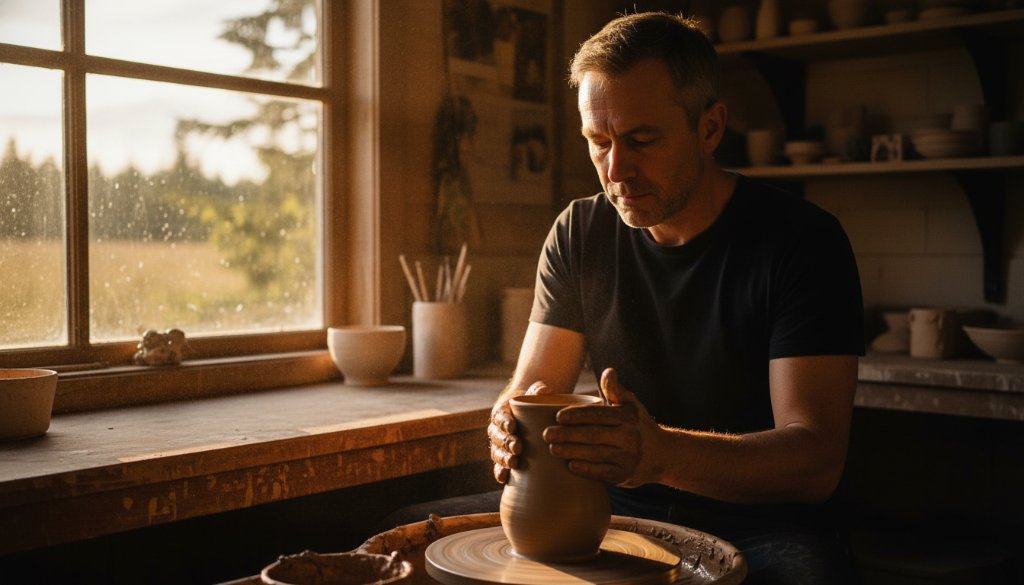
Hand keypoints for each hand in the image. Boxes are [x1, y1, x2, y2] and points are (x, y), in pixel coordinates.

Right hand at [488, 381, 551, 482]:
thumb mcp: (534, 394)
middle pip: (498, 437)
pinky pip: (499, 467)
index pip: (500, 417)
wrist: (529, 416)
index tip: (513, 425)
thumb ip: (537, 391)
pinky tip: (504, 478)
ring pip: (497, 453)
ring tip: (513, 463)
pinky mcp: (505, 459)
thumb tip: (544, 389)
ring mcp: (500, 446)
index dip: (505, 422)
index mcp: (502, 413)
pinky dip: (500, 472)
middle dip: (507, 442)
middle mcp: (497, 430)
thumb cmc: (531, 404)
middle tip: (518, 447)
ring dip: (503, 458)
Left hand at [544, 368, 662, 486]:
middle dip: (566, 435)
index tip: (557, 416)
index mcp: (627, 417)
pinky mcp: (624, 476)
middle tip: (546, 434)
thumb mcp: (630, 404)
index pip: (597, 414)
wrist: (662, 455)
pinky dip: (585, 469)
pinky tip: (570, 465)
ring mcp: (628, 458)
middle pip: (591, 435)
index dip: (576, 415)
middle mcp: (629, 437)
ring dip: (570, 451)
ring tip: (552, 448)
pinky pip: (601, 473)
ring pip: (594, 454)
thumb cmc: (638, 425)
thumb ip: (615, 389)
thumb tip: (608, 371)